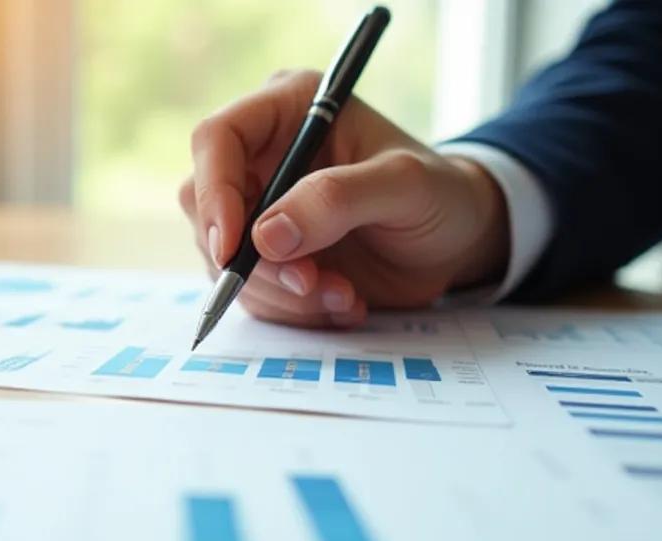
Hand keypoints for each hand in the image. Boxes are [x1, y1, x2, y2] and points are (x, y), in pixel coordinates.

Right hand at [179, 70, 510, 328]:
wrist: (457, 243)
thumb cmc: (440, 195)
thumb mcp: (405, 186)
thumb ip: (338, 200)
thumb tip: (266, 235)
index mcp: (289, 109)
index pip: (217, 140)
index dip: (213, 193)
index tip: (233, 248)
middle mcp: (263, 156)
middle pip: (204, 205)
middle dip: (252, 258)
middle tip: (309, 281)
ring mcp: (260, 208)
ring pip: (224, 259)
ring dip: (281, 291)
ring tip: (344, 294)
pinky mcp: (267, 256)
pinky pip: (252, 292)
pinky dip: (294, 309)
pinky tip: (343, 301)